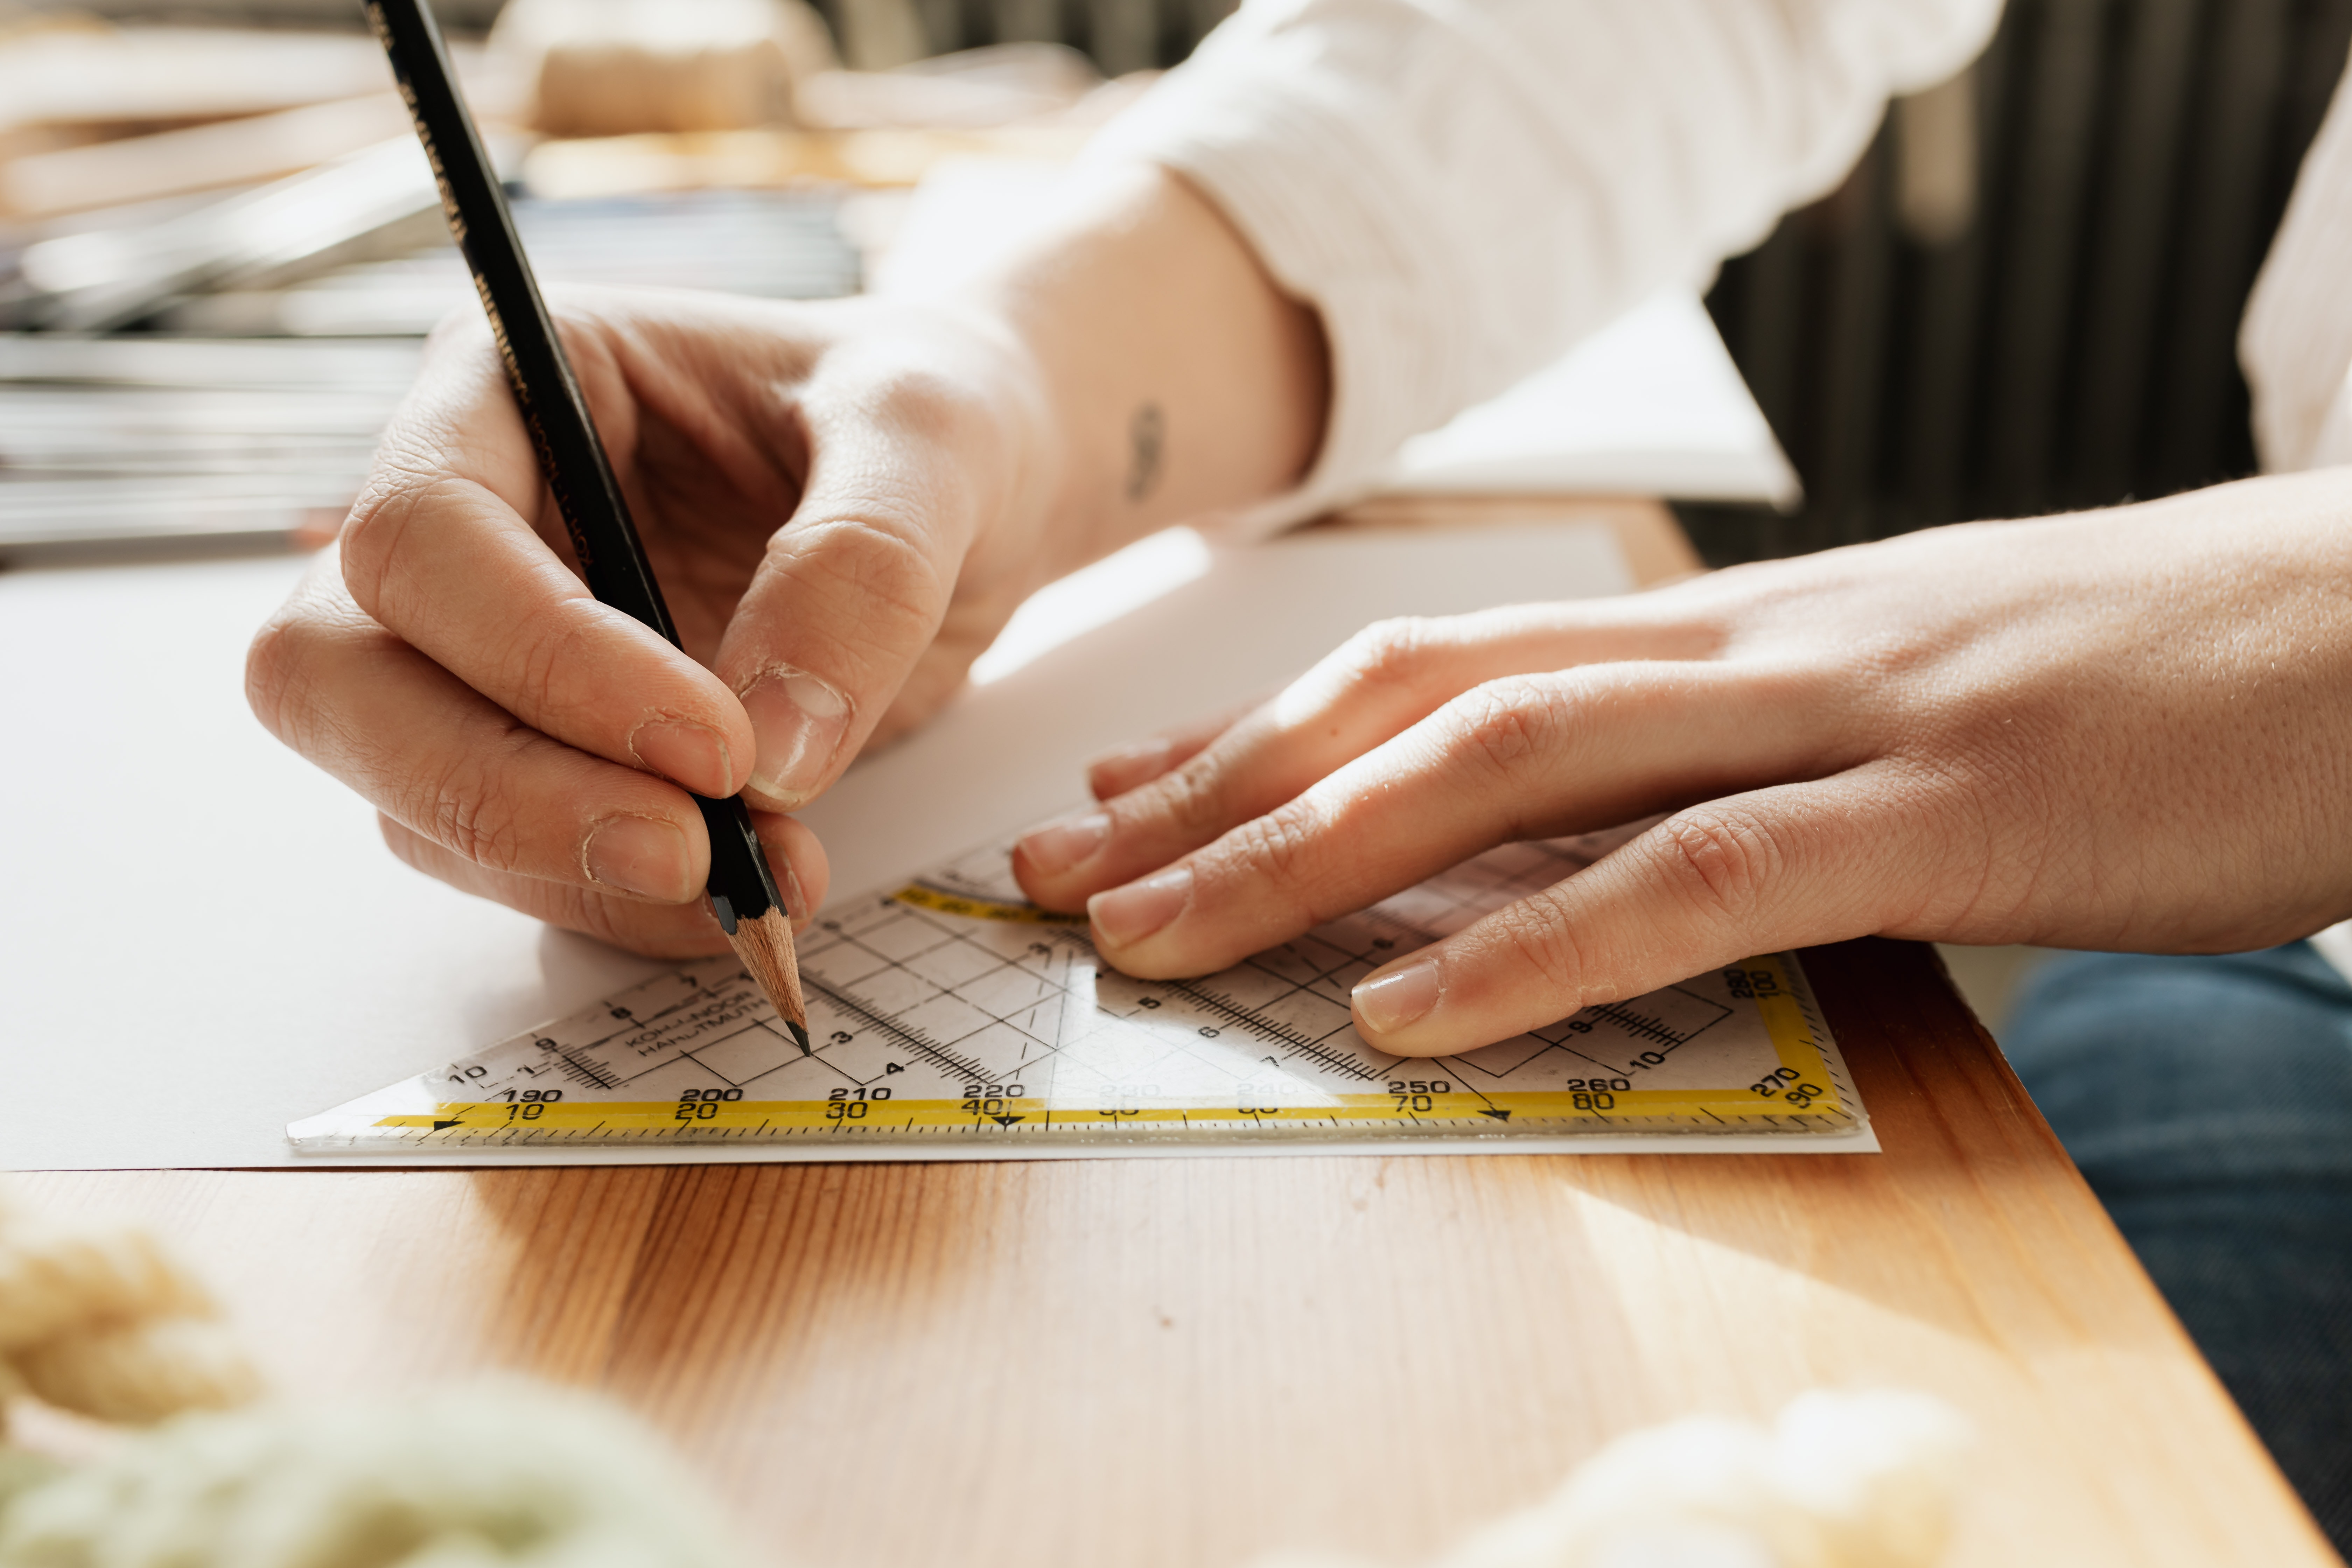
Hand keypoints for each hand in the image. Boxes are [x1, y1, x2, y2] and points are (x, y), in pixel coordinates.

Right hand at [246, 168, 1324, 955]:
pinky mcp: (550, 759)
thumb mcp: (929, 436)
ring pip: (413, 798)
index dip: (542, 656)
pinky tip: (750, 896)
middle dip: (498, 790)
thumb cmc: (928, 420)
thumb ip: (861, 566)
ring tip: (767, 877)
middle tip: (687, 851)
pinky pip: (520, 865)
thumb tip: (772, 754)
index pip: (421, 536)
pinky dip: (624, 907)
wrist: (970, 495)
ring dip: (572, 868)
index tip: (713, 743)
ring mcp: (485, 656)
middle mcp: (466, 526)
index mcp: (506, 387)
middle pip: (342, 680)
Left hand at [1013, 472, 2351, 1054]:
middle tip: (1067, 866)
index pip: (1438, 663)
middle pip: (1422, 706)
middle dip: (1223, 789)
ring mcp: (1838, 720)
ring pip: (1515, 773)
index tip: (1129, 783)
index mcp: (1726, 633)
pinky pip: (1698, 879)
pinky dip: (1541, 945)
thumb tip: (1597, 834)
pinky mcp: (1940, 813)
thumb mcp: (1893, 698)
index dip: (1264, 726)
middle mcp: (1743, 652)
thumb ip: (1740, 751)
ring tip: (1155, 931)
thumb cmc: (2126, 677)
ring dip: (1314, 854)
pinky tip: (1412, 1004)